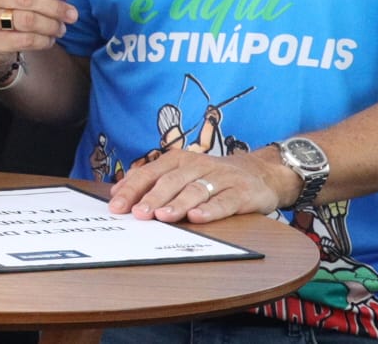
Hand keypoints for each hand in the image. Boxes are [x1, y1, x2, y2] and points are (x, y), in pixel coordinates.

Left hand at [107, 147, 291, 223]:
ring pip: (194, 191)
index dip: (132, 189)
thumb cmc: (211, 176)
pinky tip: (197, 217)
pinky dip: (210, 210)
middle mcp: (197, 166)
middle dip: (151, 198)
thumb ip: (152, 181)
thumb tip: (119, 192)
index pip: (149, 174)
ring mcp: (220, 178)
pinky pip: (224, 201)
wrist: (260, 172)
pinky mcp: (241, 192)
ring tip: (162, 217)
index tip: (116, 206)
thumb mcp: (182, 173)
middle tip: (136, 214)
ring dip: (177, 204)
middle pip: (170, 182)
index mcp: (178, 160)